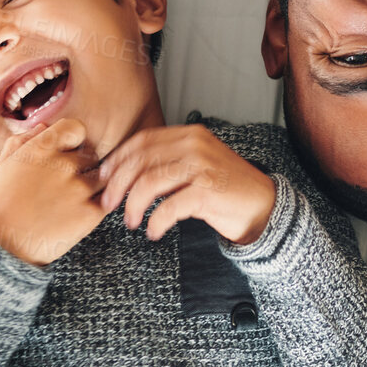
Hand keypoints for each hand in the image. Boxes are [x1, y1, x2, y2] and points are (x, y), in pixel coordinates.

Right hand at [0, 118, 105, 264]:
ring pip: (102, 177)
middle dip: (81, 167)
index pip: (76, 128)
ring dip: (92, 186)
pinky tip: (77, 215)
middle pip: (90, 155)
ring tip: (69, 202)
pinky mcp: (91, 213)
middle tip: (64, 186)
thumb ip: (23, 142)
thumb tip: (43, 127)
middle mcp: (64, 164)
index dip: (73, 141)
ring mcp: (80, 188)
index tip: (66, 154)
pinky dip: (97, 206)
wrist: (1, 247)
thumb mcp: (3, 167)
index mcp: (41, 148)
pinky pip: (106, 201)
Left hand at [96, 123, 276, 244]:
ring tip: (131, 222)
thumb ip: (168, 162)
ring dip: (134, 206)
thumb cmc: (226, 189)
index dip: (117, 160)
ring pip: (149, 182)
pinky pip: (169, 207)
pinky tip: (154, 231)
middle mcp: (195, 145)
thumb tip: (125, 173)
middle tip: (109, 205)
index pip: (142, 140)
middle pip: (140, 160)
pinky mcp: (208, 191)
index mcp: (190, 135)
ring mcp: (202, 166)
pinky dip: (156, 222)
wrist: (264, 206)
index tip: (103, 178)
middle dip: (118, 185)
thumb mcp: (196, 165)